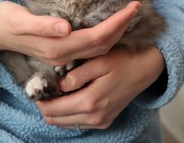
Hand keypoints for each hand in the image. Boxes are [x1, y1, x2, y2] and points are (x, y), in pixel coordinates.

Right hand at [0, 1, 140, 66]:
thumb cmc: (4, 21)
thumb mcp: (18, 20)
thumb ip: (42, 25)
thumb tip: (66, 28)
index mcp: (57, 47)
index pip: (96, 37)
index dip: (117, 23)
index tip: (133, 8)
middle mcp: (63, 55)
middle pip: (102, 45)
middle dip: (123, 27)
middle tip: (137, 8)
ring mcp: (63, 56)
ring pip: (99, 49)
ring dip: (117, 33)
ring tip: (129, 16)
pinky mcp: (61, 51)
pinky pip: (91, 48)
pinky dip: (106, 37)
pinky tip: (111, 27)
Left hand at [37, 46, 164, 129]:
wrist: (145, 68)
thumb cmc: (122, 60)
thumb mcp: (100, 60)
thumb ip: (77, 75)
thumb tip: (58, 85)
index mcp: (91, 101)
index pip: (52, 110)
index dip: (40, 99)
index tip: (38, 84)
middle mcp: (95, 117)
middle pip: (55, 120)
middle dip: (46, 105)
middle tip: (46, 87)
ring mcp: (100, 121)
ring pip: (64, 123)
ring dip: (57, 109)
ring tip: (58, 90)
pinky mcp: (104, 121)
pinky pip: (77, 123)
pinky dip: (69, 113)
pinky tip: (72, 96)